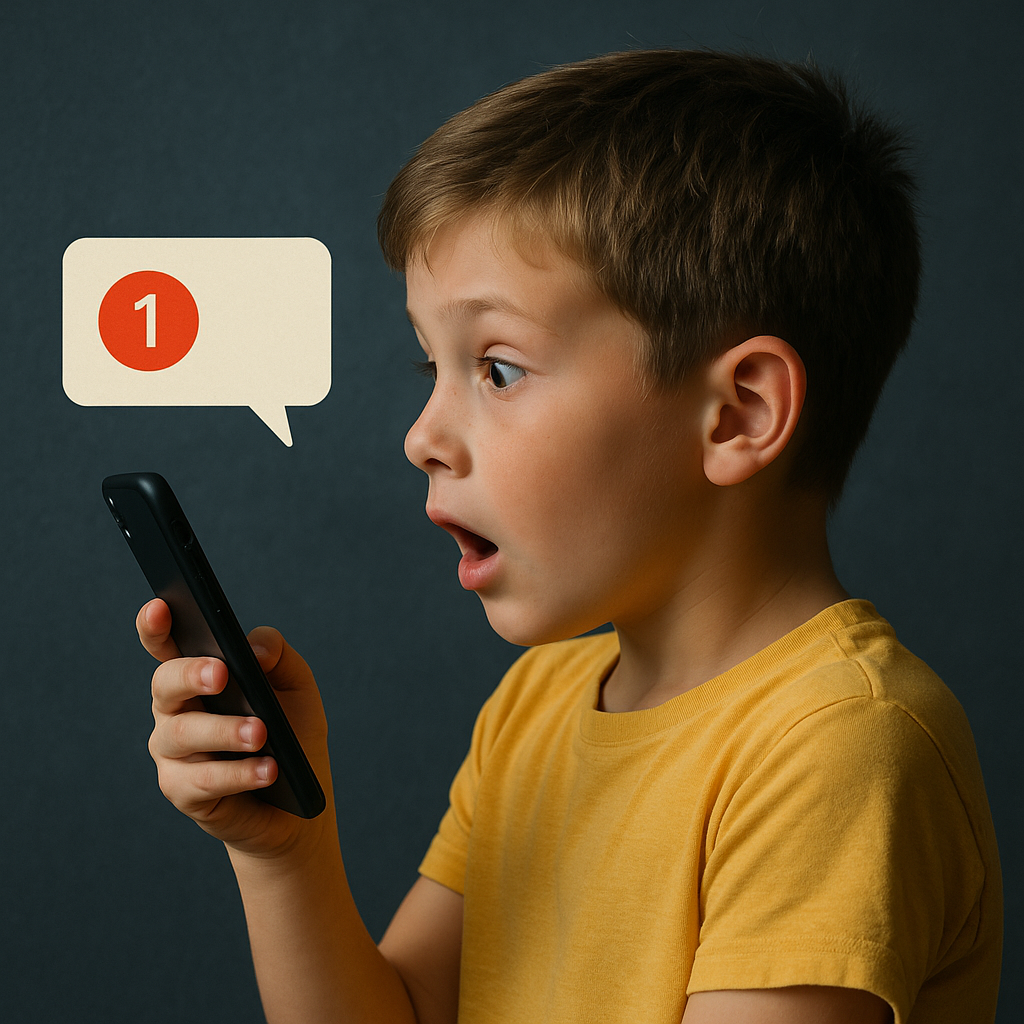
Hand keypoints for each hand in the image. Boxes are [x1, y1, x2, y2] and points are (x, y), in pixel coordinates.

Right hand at [140, 598, 334, 856]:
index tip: (159, 606)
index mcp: (197, 677)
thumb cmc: (292, 734)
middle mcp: (176, 710)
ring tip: (262, 734)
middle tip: (222, 674)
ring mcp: (173, 753)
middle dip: (191, 675)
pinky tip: (268, 770)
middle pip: (165, 684)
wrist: (299, 804)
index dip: (155, 626)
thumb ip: (277, 655)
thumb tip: (253, 649)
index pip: (167, 645)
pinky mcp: (183, 792)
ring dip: (225, 731)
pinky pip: (202, 781)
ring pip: (182, 734)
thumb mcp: (295, 686)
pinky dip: (238, 773)